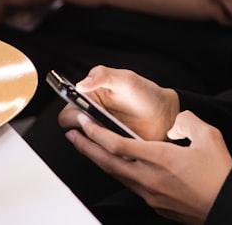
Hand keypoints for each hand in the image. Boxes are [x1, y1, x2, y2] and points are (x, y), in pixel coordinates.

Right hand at [58, 66, 179, 141]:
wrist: (165, 113)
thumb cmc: (145, 93)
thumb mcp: (126, 79)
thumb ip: (103, 75)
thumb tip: (80, 85)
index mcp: (90, 99)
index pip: (67, 113)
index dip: (74, 115)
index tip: (87, 113)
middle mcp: (92, 118)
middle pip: (75, 131)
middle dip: (88, 128)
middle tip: (105, 122)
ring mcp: (102, 134)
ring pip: (88, 144)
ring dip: (100, 140)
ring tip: (118, 131)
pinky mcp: (111, 148)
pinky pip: (102, 155)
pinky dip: (109, 151)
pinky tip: (123, 141)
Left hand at [66, 109, 231, 224]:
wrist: (227, 204)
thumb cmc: (219, 174)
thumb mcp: (208, 136)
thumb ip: (187, 121)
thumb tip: (176, 122)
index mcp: (159, 158)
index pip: (117, 144)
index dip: (96, 132)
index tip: (84, 121)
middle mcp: (148, 178)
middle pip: (107, 162)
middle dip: (85, 147)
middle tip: (72, 134)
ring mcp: (149, 194)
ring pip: (116, 175)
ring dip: (100, 160)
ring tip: (89, 149)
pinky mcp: (155, 205)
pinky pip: (131, 186)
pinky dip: (119, 172)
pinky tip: (120, 166)